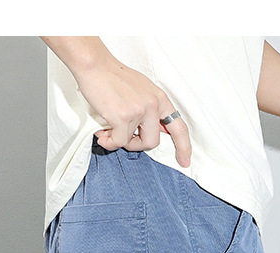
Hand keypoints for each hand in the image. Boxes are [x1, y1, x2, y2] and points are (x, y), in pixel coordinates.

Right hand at [74, 57, 191, 167]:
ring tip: (107, 129)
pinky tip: (102, 133)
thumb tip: (157, 129)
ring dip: (117, 140)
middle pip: (152, 142)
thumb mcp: (141, 90)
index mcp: (159, 98)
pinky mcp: (123, 116)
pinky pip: (118, 142)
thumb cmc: (113, 78)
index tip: (184, 161)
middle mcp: (152, 104)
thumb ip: (150, 109)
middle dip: (137, 145)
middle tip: (124, 139)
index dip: (184, 147)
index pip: (178, 127)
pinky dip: (108, 142)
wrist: (95, 65)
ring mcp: (139, 110)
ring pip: (131, 142)